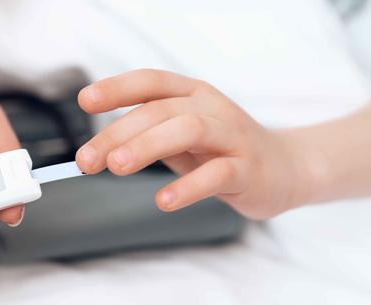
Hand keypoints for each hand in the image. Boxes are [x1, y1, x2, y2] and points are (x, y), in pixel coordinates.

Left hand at [75, 69, 312, 218]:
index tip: (85, 101)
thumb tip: (94, 151)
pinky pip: (218, 174)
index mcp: (190, 94)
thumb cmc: (220, 150)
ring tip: (116, 167)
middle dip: (117, 134)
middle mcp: (211, 108)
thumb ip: (143, 136)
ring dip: (147, 146)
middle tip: (87, 160)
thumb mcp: (179, 135)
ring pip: (188, 130)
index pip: (150, 82)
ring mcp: (233, 136)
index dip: (116, 88)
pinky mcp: (249, 169)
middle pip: (159, 110)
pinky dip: (188, 187)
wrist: (286, 169)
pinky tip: (163, 200)